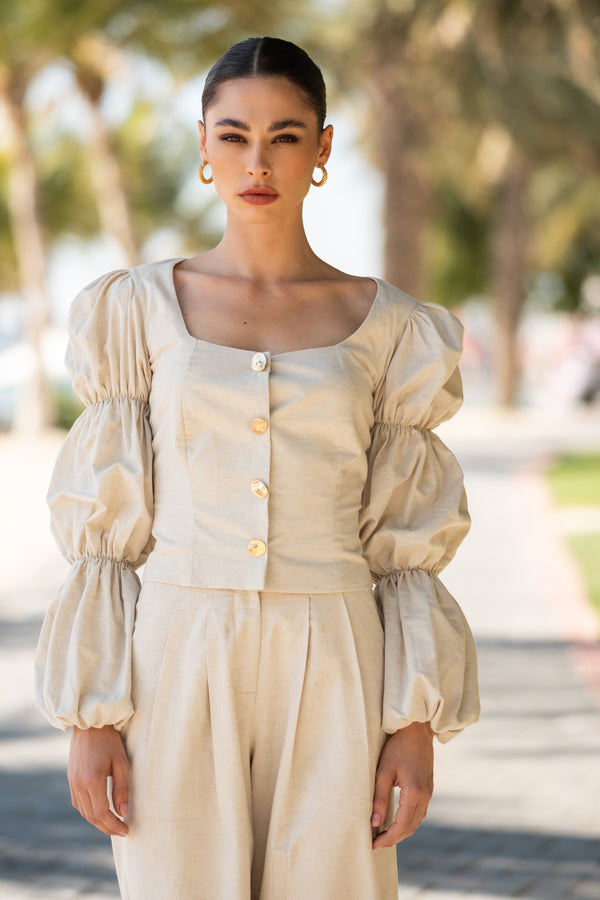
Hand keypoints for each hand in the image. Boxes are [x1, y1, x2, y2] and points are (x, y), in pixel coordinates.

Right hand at [68, 724, 129, 836]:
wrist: (89, 723)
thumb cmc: (109, 740)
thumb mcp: (121, 763)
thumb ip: (122, 789)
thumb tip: (124, 813)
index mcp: (92, 781)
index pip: (102, 813)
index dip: (114, 825)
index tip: (126, 830)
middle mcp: (79, 784)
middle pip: (91, 816)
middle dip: (107, 827)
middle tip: (122, 831)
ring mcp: (72, 782)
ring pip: (83, 811)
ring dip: (97, 821)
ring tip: (113, 823)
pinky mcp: (70, 778)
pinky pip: (78, 802)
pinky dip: (88, 811)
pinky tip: (99, 810)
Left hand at [371, 722, 433, 847]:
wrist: (417, 730)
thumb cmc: (398, 747)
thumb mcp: (384, 771)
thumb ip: (379, 798)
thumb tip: (374, 823)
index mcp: (414, 792)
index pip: (401, 826)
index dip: (387, 839)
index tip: (373, 845)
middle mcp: (425, 796)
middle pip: (410, 828)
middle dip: (393, 839)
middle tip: (376, 843)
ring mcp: (429, 792)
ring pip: (416, 822)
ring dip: (401, 831)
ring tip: (384, 834)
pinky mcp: (428, 788)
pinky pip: (420, 812)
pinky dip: (408, 821)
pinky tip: (397, 820)